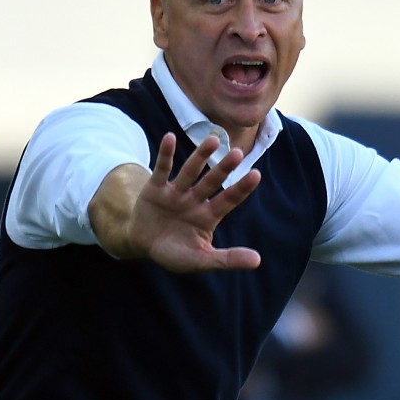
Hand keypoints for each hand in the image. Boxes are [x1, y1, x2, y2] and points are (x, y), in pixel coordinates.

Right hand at [125, 133, 261, 272]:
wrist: (142, 245)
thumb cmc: (175, 253)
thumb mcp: (200, 260)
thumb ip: (226, 259)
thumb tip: (257, 261)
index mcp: (208, 215)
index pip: (229, 200)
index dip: (242, 188)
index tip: (256, 174)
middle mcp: (195, 200)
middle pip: (212, 182)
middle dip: (224, 168)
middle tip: (238, 153)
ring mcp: (175, 192)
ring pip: (190, 171)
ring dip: (200, 156)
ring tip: (212, 140)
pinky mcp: (155, 188)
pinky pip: (161, 169)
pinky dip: (165, 154)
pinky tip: (169, 138)